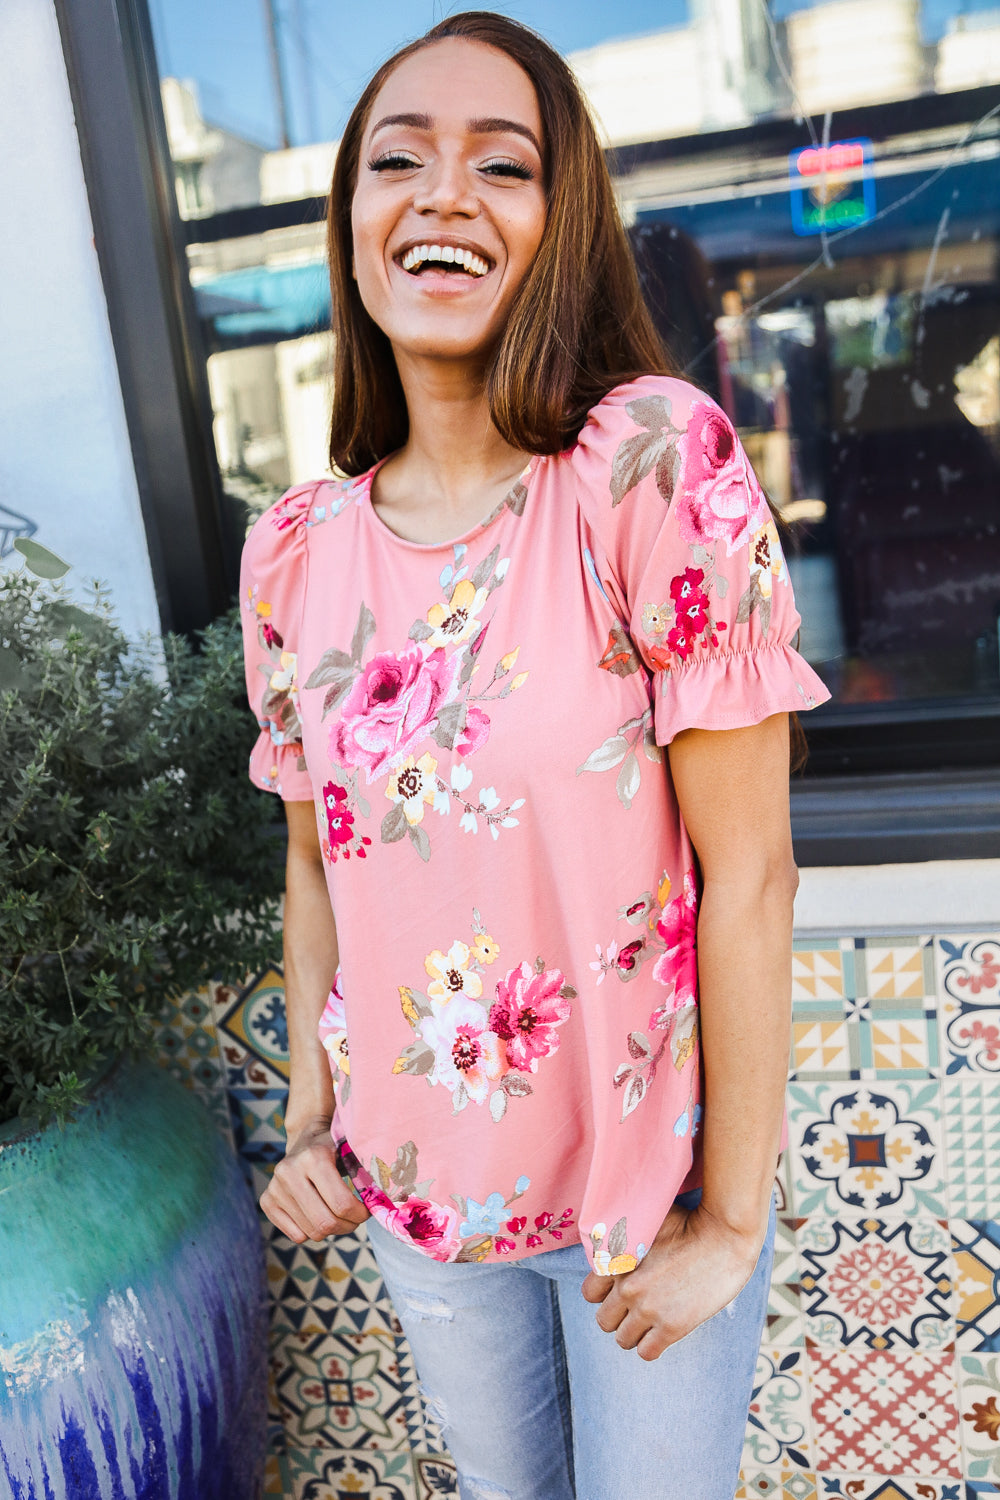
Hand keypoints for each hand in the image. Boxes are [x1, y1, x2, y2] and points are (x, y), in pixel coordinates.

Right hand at [260, 1116, 369, 1242]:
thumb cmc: (337, 1148)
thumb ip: (369, 1173)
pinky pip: (296, 1235)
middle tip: (356, 1218)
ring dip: (332, 1230)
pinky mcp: (266, 1200)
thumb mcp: (353, 1151)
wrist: (306, 1137)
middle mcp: (289, 1171)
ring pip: (312, 1232)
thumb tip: (387, 1202)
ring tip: (338, 1214)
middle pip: (325, 1223)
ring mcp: (274, 1187)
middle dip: (347, 1226)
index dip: (360, 1214)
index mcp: (314, 1156)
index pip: (341, 1204)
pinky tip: (317, 1212)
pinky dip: (312, 1231)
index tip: (367, 1210)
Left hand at [581, 1201, 764, 1360]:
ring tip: (652, 1321)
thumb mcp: (647, 1218)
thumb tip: (613, 1239)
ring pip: (622, 1340)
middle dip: (620, 1316)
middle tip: (639, 1308)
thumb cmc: (689, 1220)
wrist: (725, 1235)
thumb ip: (624, 1236)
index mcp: (615, 1259)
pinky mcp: (671, 1327)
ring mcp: (647, 1308)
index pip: (590, 1293)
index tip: (622, 1291)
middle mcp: (625, 1286)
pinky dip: (652, 1345)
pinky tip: (664, 1331)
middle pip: (604, 1320)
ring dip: (635, 1333)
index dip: (606, 1294)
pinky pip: (646, 1352)